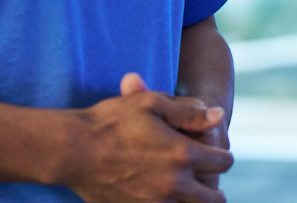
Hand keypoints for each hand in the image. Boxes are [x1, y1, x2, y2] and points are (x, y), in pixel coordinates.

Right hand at [61, 72, 232, 202]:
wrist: (72, 150)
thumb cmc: (111, 121)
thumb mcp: (152, 103)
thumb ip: (190, 112)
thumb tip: (218, 115)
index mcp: (183, 154)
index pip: (224, 162)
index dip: (222, 156)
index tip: (214, 153)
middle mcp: (174, 183)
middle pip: (215, 199)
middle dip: (214, 188)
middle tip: (205, 179)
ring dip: (193, 201)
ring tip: (186, 190)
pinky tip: (159, 194)